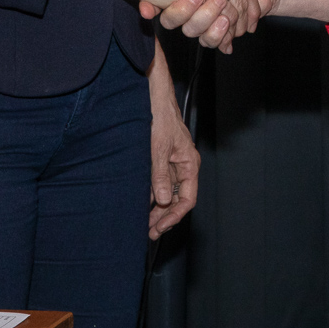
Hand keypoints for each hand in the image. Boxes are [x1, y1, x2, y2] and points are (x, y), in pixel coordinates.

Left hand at [148, 65, 198, 239]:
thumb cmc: (161, 116)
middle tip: (150, 232)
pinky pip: (157, 181)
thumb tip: (160, 200)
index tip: (160, 227)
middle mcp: (182, 165)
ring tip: (143, 223)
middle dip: (164, 216)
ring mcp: (170, 162)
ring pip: (166, 192)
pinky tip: (139, 203)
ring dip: (156, 208)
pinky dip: (149, 194)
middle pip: (176, 198)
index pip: (187, 198)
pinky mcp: (159, 158)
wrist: (153, 95)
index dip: (174, 216)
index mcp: (189, 163)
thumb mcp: (158, 148)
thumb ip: (159, 175)